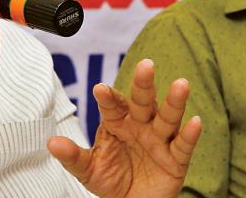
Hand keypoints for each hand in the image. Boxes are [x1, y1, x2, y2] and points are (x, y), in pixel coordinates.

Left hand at [47, 59, 201, 197]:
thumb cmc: (111, 180)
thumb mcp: (89, 170)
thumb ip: (73, 156)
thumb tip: (51, 143)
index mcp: (118, 123)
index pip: (113, 106)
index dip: (108, 98)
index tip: (99, 89)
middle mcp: (141, 126)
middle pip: (143, 102)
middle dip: (144, 85)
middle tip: (146, 65)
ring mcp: (159, 141)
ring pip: (167, 118)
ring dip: (175, 102)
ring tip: (181, 84)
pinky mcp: (176, 159)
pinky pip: (183, 145)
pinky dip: (190, 134)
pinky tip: (195, 121)